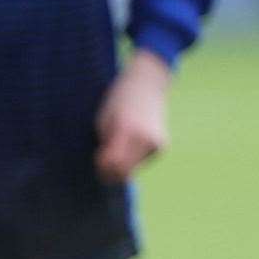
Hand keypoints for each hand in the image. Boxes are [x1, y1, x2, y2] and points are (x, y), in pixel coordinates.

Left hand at [95, 51, 170, 183]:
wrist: (147, 86)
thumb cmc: (118, 101)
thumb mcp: (104, 121)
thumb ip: (106, 146)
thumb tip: (107, 171)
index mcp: (127, 130)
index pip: (114, 164)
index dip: (102, 168)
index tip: (96, 161)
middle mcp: (145, 139)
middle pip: (125, 172)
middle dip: (111, 172)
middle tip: (101, 162)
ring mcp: (156, 144)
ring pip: (133, 169)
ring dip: (121, 166)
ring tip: (116, 146)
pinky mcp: (162, 146)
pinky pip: (141, 161)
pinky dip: (132, 159)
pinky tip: (129, 143)